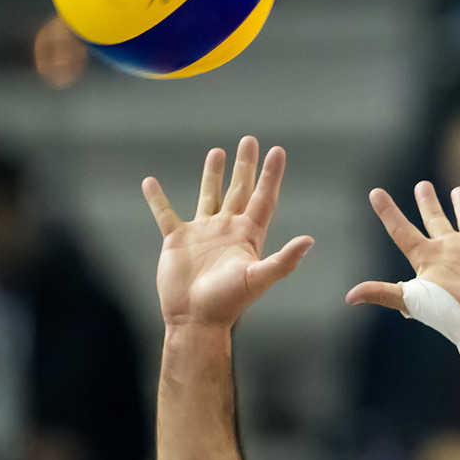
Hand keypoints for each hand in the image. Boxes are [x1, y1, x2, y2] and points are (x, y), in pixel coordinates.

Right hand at [142, 137, 313, 328]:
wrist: (195, 319)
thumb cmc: (228, 302)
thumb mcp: (258, 279)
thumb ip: (284, 260)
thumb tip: (309, 241)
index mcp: (248, 235)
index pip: (263, 197)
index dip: (271, 175)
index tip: (278, 151)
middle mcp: (227, 229)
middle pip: (240, 189)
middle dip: (245, 165)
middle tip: (249, 140)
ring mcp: (202, 232)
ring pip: (209, 195)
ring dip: (213, 174)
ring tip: (216, 151)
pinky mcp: (176, 240)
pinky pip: (165, 213)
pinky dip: (156, 198)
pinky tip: (149, 182)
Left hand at [345, 182, 459, 320]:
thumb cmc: (449, 312)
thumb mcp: (413, 299)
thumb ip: (384, 293)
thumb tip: (349, 296)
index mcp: (427, 257)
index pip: (401, 230)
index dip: (387, 212)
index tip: (374, 193)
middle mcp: (449, 248)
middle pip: (435, 220)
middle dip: (427, 202)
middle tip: (422, 186)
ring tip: (458, 189)